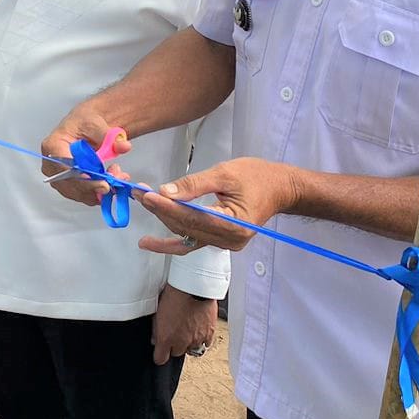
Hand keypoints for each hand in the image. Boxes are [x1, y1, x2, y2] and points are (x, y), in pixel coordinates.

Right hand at [40, 102, 132, 205]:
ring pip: (78, 193)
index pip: (64, 167)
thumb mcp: (96, 125)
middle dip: (95, 185)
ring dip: (99, 190)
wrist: (85, 128)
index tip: (100, 181)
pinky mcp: (69, 186)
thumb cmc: (84, 124)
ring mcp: (59, 178)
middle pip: (71, 183)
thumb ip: (110, 137)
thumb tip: (123, 146)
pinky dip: (99, 192)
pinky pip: (84, 195)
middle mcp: (51, 165)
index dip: (82, 177)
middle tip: (113, 182)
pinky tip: (112, 182)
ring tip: (116, 176)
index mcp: (52, 146)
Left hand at [137, 157, 300, 254]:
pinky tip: (149, 243)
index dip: (166, 207)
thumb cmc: (257, 177)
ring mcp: (225, 245)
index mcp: (234, 224)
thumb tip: (165, 192)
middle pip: (186, 227)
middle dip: (160, 210)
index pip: (192, 217)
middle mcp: (229, 241)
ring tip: (141, 205)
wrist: (280, 189)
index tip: (145, 195)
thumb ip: (195, 184)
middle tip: (137, 193)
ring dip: (163, 220)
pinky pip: (192, 243)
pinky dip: (171, 241)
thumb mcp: (225, 173)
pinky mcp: (220, 242)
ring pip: (186, 235)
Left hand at [153, 283, 217, 363]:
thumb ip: (156, 330)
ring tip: (187, 328)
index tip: (160, 351)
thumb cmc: (173, 295)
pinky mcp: (209, 333)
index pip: (160, 359)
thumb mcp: (157, 312)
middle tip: (175, 332)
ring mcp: (196, 339)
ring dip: (188, 341)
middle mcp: (181, 342)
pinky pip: (205, 343)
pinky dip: (202, 338)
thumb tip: (155, 340)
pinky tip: (199, 329)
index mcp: (166, 338)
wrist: (193, 286)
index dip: (160, 355)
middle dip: (174, 345)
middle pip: (176, 353)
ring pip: (191, 348)